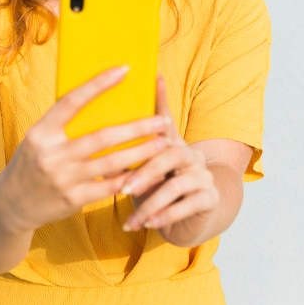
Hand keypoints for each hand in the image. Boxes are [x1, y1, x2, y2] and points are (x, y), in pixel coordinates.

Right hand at [0, 66, 171, 232]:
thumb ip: (63, 126)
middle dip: (137, 128)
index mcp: (42, 132)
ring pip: (112, 162)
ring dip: (141, 151)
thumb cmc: (31, 163)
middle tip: (161, 120)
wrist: (9, 205)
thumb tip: (101, 105)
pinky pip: (108, 187)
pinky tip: (146, 170)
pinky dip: (129, 178)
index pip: (72, 101)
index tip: (124, 70)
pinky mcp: (72, 199)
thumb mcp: (38, 139)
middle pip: (102, 136)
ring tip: (162, 143)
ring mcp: (63, 178)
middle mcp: (52, 153)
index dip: (98, 84)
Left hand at [120, 76, 219, 241]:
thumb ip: (122, 156)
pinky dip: (164, 216)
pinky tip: (148, 224)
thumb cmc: (156, 188)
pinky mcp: (210, 198)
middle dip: (144, 172)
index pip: (164, 120)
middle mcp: (190, 153)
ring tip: (132, 217)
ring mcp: (203, 174)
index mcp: (171, 142)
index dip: (158, 103)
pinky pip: (187, 205)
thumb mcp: (139, 171)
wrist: (191, 215)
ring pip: (176, 185)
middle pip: (169, 154)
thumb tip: (93, 143)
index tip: (154, 79)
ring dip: (151, 202)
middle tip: (123, 188)